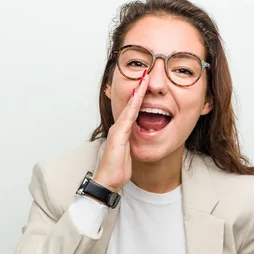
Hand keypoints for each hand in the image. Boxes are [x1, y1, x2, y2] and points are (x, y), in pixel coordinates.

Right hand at [93, 70, 148, 191]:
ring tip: (144, 78)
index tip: (145, 83)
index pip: (133, 110)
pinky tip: (139, 95)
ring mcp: (117, 130)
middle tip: (145, 73)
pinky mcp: (118, 136)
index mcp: (122, 131)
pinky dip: (134, 105)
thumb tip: (137, 140)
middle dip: (138, 88)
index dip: (139, 96)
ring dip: (137, 92)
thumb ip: (131, 144)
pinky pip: (128, 117)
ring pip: (130, 107)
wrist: (108, 181)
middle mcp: (118, 128)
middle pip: (130, 104)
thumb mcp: (128, 154)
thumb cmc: (117, 169)